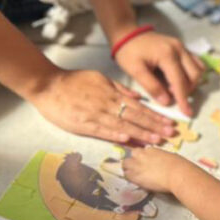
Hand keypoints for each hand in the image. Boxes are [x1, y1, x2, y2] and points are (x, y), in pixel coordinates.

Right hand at [29, 69, 178, 143]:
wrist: (48, 85)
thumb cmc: (73, 81)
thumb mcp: (100, 78)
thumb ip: (119, 88)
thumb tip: (138, 96)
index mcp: (112, 94)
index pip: (139, 107)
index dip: (155, 116)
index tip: (168, 123)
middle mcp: (108, 104)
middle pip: (135, 117)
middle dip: (154, 126)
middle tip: (170, 134)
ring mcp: (96, 115)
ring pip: (123, 126)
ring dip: (140, 134)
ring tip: (156, 141)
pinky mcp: (83, 124)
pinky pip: (103, 131)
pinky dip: (116, 136)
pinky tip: (128, 141)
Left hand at [115, 31, 203, 116]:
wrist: (128, 34)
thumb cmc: (129, 52)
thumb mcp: (135, 70)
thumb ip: (151, 86)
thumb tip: (167, 102)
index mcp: (167, 55)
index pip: (180, 81)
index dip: (183, 98)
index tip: (187, 113)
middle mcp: (179, 49)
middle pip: (194, 75)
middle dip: (187, 90)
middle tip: (173, 96)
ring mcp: (182, 47)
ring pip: (198, 68)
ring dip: (191, 82)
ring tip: (175, 88)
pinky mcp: (182, 47)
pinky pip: (195, 62)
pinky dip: (192, 73)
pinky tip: (181, 79)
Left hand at [122, 146, 188, 193]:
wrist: (177, 174)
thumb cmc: (179, 165)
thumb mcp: (169, 157)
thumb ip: (160, 158)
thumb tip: (159, 162)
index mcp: (150, 149)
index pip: (139, 151)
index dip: (140, 157)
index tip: (143, 162)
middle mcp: (141, 155)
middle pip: (129, 156)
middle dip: (131, 161)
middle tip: (136, 168)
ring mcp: (136, 165)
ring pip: (124, 165)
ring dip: (128, 169)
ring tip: (134, 175)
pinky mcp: (136, 177)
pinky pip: (127, 176)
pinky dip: (129, 178)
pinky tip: (135, 181)